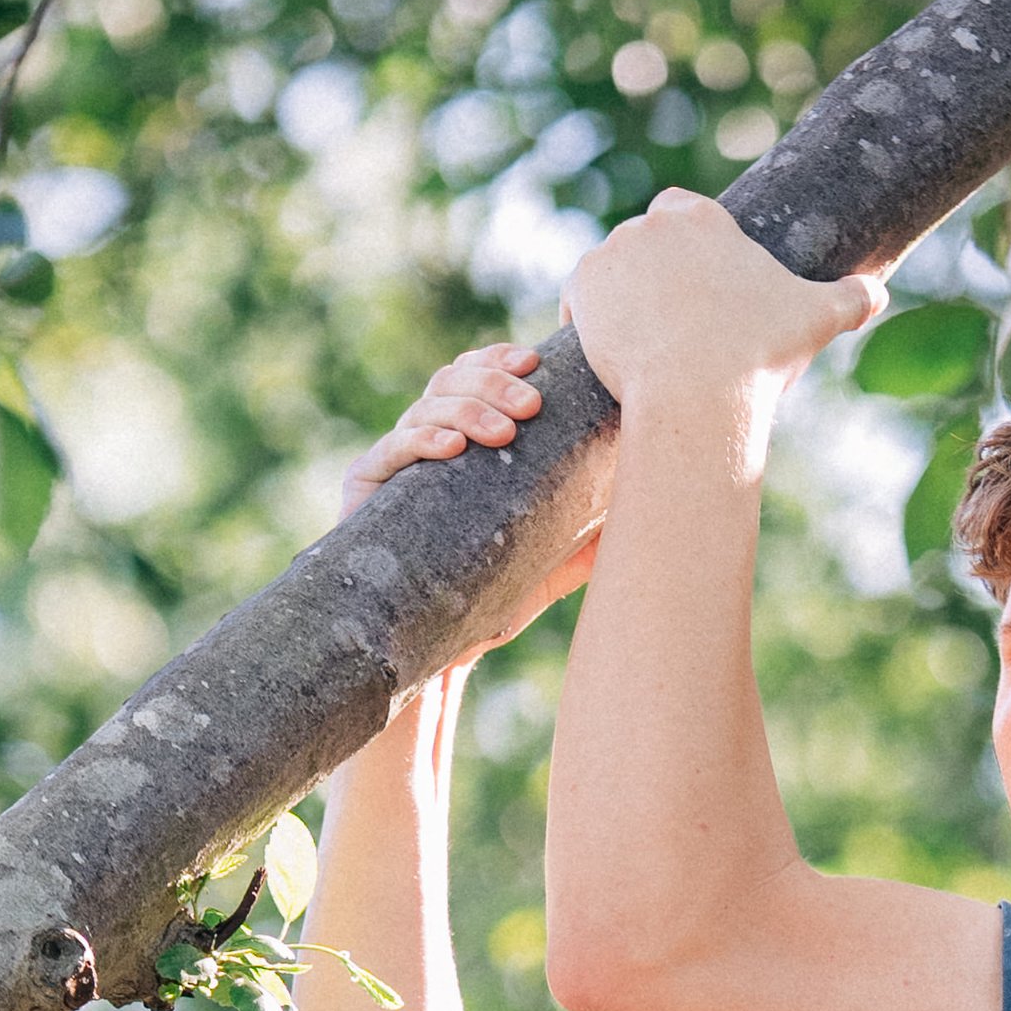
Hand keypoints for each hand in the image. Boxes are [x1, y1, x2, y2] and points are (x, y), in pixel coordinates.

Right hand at [340, 343, 599, 664]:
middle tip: (530, 405)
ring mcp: (394, 463)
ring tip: (504, 433)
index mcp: (463, 442)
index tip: (535, 362)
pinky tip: (452, 447)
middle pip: (452, 379)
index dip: (501, 359)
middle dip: (493, 382)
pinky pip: (391, 450)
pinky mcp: (365, 489)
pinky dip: (423, 441)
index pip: (477, 375)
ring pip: (425, 406)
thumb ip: (585, 535)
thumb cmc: (487, 600)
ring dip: (467, 410)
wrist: (430, 651)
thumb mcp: (547, 561)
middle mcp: (425, 442)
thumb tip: (644, 512)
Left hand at [565, 189, 884, 425]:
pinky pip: (579, 296)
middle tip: (664, 319)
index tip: (689, 281)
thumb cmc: (759, 355)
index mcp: (704, 218)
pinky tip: (603, 345)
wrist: (698, 393)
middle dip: (649, 272)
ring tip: (636, 338)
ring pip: (611, 269)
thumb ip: (850, 298)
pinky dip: (587, 317)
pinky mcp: (584, 283)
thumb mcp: (815, 320)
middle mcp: (654, 223)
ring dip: (618, 294)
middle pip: (643, 241)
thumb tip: (879, 293)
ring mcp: (614, 250)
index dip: (683, 245)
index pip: (681, 210)